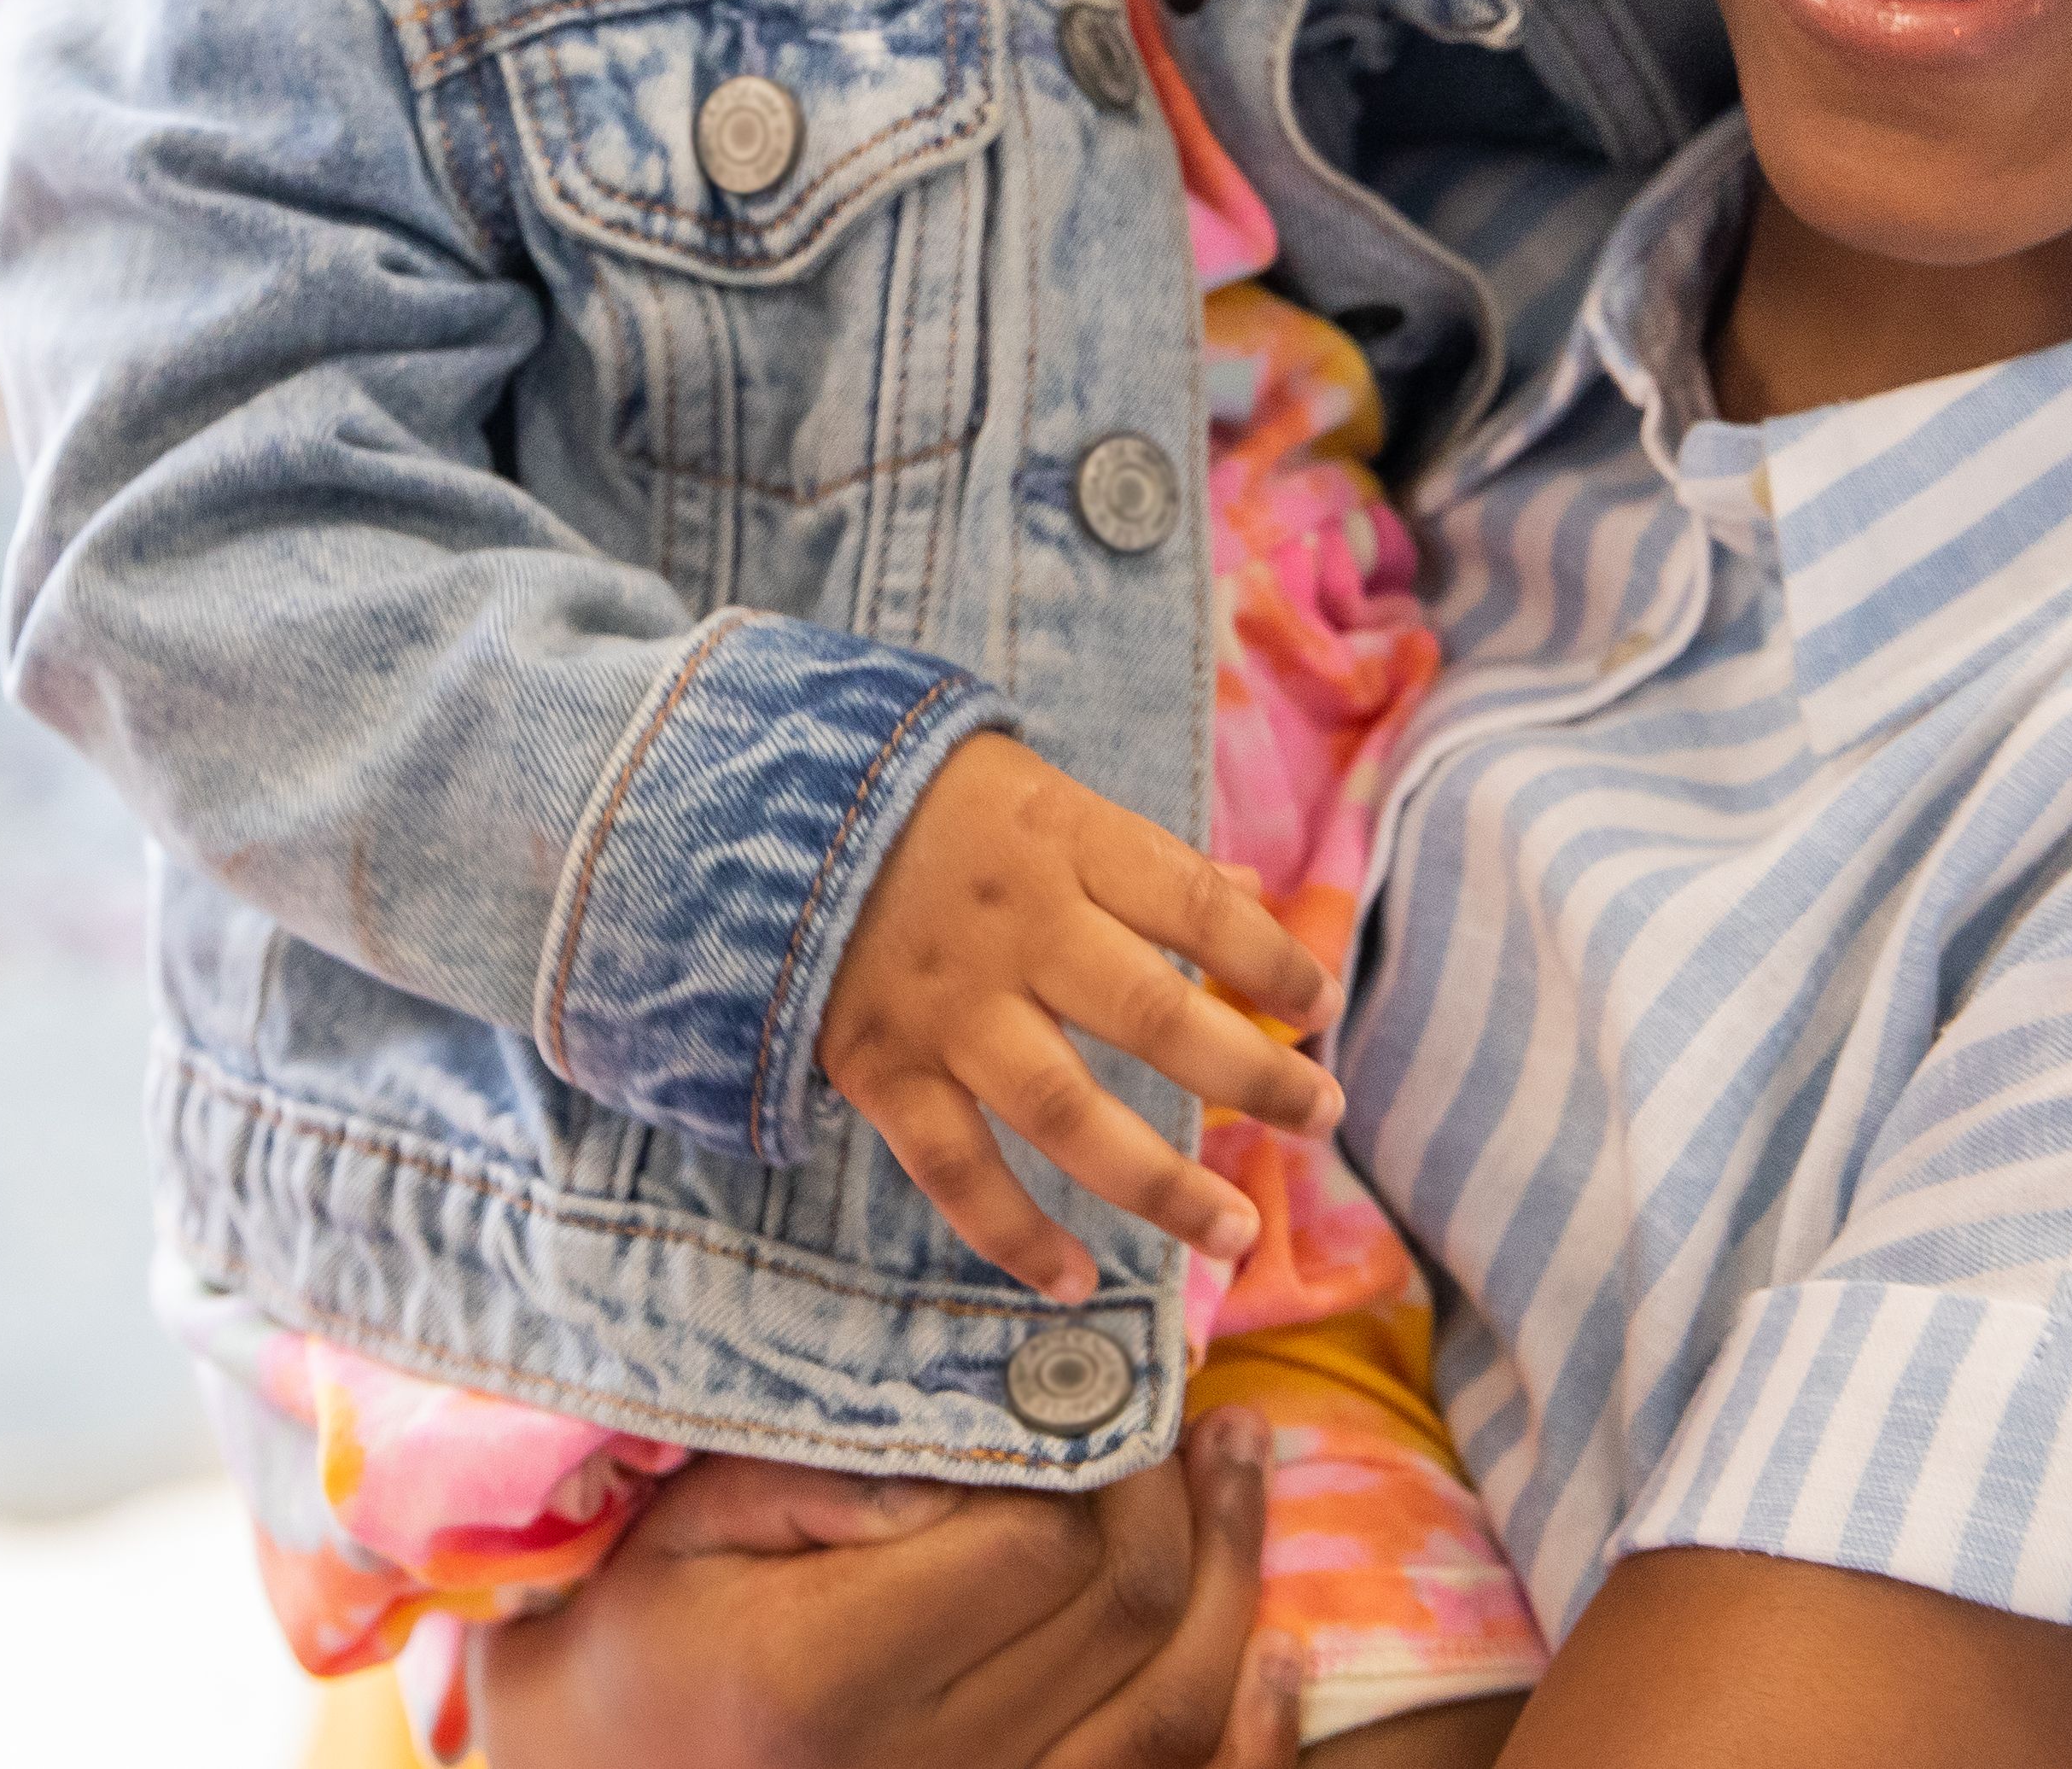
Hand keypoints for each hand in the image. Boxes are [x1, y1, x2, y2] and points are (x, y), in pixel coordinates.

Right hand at [470, 1415, 1307, 1768]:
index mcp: (825, 1680)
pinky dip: (1244, 1731)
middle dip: (1179, 1489)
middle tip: (1191, 1396)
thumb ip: (821, 1476)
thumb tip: (985, 1434)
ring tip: (1245, 1464)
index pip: (1038, 1546)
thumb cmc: (619, 1654)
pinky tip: (1277, 1656)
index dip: (1095, 1449)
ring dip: (1237, 1580)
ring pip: (1173, 1712)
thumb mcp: (677, 1536)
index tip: (1103, 1368)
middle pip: (1125, 1617)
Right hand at [822, 735, 1343, 1299]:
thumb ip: (1137, 854)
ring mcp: (945, 1006)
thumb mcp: (1032, 790)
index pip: (1197, 906)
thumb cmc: (915, 798)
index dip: (1272, 960)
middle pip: (1157, 1018)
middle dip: (1255, 1077)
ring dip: (1163, 1184)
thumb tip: (1251, 888)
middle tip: (1325, 1117)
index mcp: (1060, 840)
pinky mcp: (880, 1065)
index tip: (1323, 1004)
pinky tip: (1079, 1281)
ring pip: (1070, 1113)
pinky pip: (957, 1169)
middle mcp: (1014, 928)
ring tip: (1236, 1233)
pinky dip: (1016, 1235)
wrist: (747, 805)